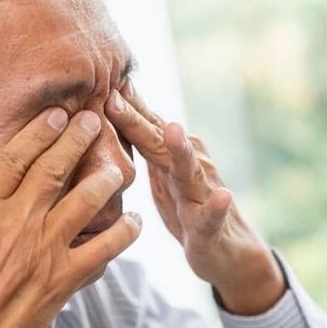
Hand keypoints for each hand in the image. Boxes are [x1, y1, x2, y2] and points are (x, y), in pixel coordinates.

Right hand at [0, 108, 141, 327]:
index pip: (14, 157)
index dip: (39, 131)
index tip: (58, 113)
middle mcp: (16, 222)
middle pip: (54, 169)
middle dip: (77, 139)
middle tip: (94, 120)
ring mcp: (43, 250)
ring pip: (84, 202)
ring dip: (104, 179)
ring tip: (117, 165)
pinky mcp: (62, 280)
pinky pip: (102, 251)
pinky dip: (122, 235)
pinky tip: (133, 223)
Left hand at [106, 82, 284, 314]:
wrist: (227, 246)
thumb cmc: (187, 203)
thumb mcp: (162, 168)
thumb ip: (145, 138)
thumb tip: (115, 102)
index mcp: (170, 154)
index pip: (144, 125)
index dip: (121, 105)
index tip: (99, 81)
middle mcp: (188, 165)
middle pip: (158, 141)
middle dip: (136, 120)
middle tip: (115, 97)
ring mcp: (201, 193)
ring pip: (190, 170)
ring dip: (182, 150)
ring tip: (173, 130)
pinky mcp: (211, 224)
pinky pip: (214, 216)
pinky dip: (218, 206)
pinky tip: (222, 196)